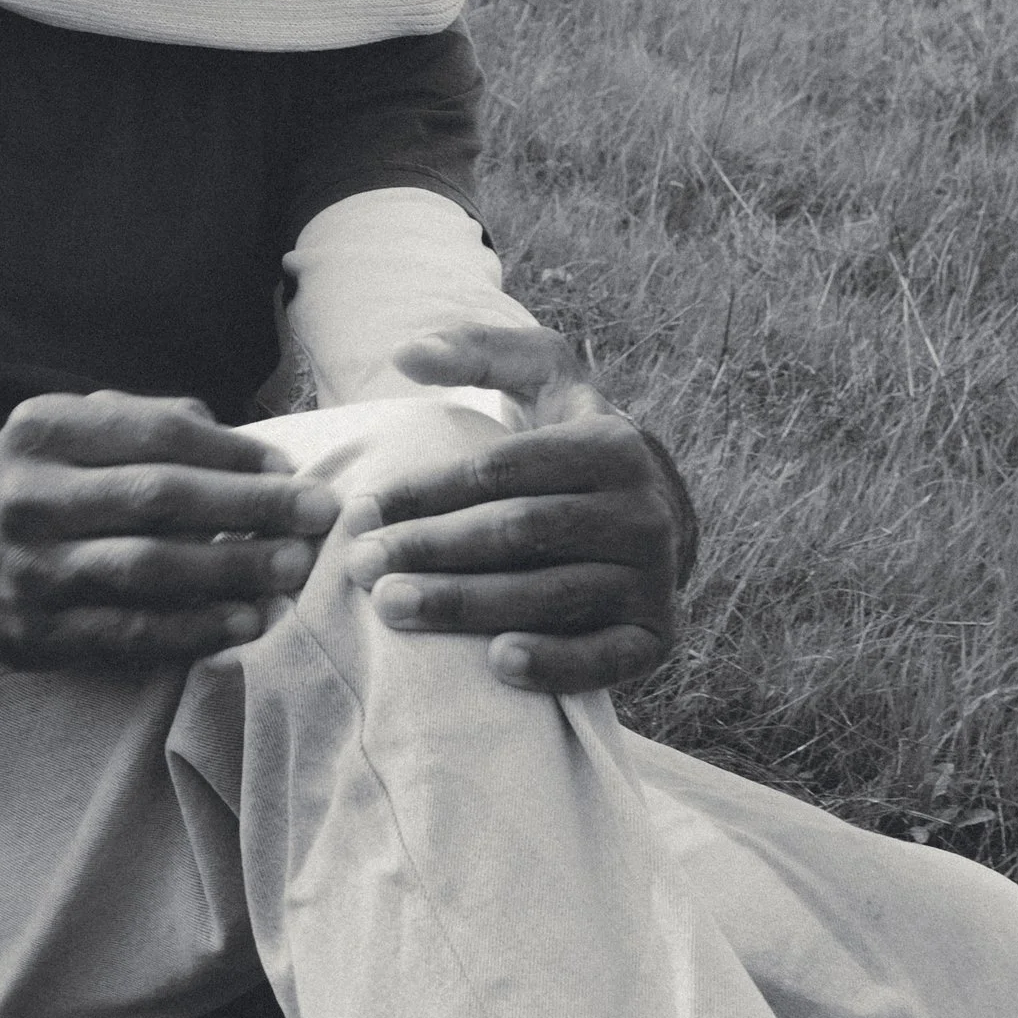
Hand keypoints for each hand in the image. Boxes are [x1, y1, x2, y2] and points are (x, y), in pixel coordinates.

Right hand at [0, 392, 342, 677]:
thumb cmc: (30, 481)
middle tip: (317, 516)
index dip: (232, 454)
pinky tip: (247, 622)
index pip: (155, 435)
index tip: (291, 470)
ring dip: (233, 572)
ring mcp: (31, 571)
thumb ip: (145, 423)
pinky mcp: (38, 635)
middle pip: (158, 499)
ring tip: (294, 572)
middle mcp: (31, 496)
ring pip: (148, 570)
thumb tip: (241, 442)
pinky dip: (196, 630)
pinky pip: (130, 634)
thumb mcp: (67, 429)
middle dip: (249, 509)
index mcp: (43, 432)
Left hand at [336, 339, 685, 695]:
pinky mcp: (656, 635)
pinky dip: (554, 663)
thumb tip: (405, 353)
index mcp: (611, 445)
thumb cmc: (573, 442)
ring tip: (392, 608)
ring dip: (466, 605)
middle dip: (432, 549)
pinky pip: (605, 657)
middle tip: (361, 567)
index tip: (362, 512)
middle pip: (519, 532)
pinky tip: (496, 665)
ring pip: (550, 594)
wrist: (655, 512)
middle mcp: (642, 511)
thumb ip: (477, 352)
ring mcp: (653, 577)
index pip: (502, 471)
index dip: (426, 491)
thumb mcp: (542, 377)